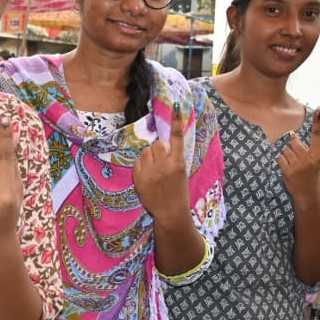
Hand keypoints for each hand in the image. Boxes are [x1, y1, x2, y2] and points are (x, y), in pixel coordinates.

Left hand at [133, 102, 192, 226]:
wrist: (170, 212)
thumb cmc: (178, 192)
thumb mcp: (182, 173)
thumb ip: (173, 158)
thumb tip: (160, 145)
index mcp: (179, 163)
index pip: (177, 138)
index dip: (176, 121)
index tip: (175, 106)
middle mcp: (164, 165)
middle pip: (157, 144)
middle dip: (159, 150)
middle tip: (162, 163)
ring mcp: (150, 172)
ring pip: (146, 151)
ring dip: (150, 156)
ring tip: (155, 170)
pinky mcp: (139, 178)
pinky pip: (138, 161)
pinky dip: (142, 165)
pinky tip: (148, 175)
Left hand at [277, 107, 319, 207]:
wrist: (307, 195)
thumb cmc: (310, 176)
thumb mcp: (314, 163)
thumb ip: (306, 149)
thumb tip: (291, 134)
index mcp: (317, 155)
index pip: (318, 136)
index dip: (318, 122)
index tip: (318, 110)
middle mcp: (308, 157)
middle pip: (294, 142)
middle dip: (291, 146)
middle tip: (296, 158)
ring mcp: (298, 164)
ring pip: (285, 150)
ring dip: (286, 155)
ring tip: (293, 166)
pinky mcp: (288, 170)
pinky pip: (279, 158)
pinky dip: (281, 161)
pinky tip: (287, 169)